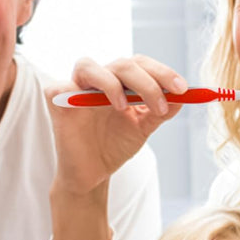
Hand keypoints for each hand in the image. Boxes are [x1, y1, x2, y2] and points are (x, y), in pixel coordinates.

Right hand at [48, 54, 186, 198]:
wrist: (92, 175)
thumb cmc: (114, 147)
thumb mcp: (143, 127)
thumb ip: (161, 110)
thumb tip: (182, 96)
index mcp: (120, 81)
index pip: (140, 64)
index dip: (162, 72)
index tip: (183, 90)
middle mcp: (98, 79)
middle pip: (122, 64)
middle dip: (147, 80)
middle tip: (165, 100)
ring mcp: (75, 88)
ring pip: (90, 65)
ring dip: (113, 83)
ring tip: (126, 108)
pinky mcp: (56, 100)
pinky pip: (63, 86)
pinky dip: (80, 92)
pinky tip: (97, 110)